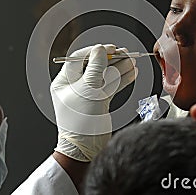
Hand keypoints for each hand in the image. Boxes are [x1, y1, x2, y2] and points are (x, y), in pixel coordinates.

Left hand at [51, 44, 136, 160]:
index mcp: (64, 81)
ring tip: (132, 61)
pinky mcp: (98, 102)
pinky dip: (121, 79)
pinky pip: (110, 86)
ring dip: (119, 68)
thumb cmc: (80, 121)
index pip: (79, 59)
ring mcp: (87, 94)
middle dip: (110, 59)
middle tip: (124, 53)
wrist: (86, 148)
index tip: (109, 48)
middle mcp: (75, 86)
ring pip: (104, 76)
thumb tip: (100, 49)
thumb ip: (95, 68)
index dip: (95, 51)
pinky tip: (131, 73)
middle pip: (94, 66)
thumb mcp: (87, 90)